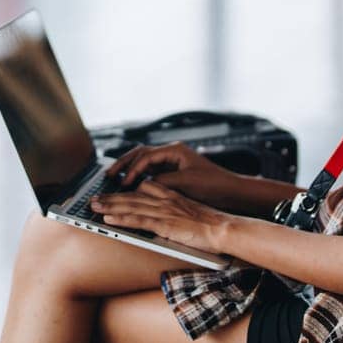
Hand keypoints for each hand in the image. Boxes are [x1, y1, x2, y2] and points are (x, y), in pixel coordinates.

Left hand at [90, 181, 233, 252]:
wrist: (224, 228)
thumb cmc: (211, 224)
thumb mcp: (190, 212)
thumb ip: (175, 211)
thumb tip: (161, 217)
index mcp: (172, 195)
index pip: (143, 189)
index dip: (125, 190)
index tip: (111, 191)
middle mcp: (165, 200)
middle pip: (132, 196)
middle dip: (111, 197)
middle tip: (93, 198)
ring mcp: (164, 211)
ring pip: (131, 205)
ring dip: (110, 205)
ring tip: (93, 206)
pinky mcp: (165, 224)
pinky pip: (138, 219)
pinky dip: (122, 218)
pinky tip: (109, 218)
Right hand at [108, 142, 244, 209]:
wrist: (233, 192)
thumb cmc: (214, 185)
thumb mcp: (186, 183)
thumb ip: (162, 182)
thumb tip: (142, 185)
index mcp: (175, 150)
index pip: (145, 156)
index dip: (132, 170)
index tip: (124, 183)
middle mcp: (172, 153)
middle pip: (140, 153)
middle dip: (123, 164)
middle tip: (108, 175)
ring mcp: (172, 162)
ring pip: (143, 161)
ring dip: (129, 169)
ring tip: (115, 178)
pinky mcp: (174, 172)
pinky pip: (151, 171)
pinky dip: (139, 176)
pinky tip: (131, 185)